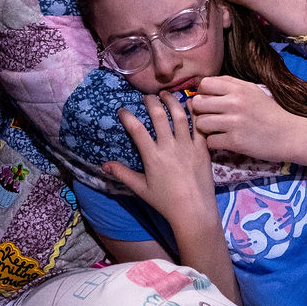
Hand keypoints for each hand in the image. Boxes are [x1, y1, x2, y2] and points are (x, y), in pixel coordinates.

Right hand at [105, 92, 214, 226]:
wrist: (194, 211)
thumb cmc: (165, 202)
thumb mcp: (141, 189)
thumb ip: (123, 174)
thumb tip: (104, 165)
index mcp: (152, 156)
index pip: (136, 128)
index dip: (127, 115)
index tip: (122, 110)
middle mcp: (169, 146)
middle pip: (158, 115)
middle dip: (150, 102)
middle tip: (147, 98)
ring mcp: (187, 146)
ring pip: (179, 115)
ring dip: (171, 101)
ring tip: (166, 95)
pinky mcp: (202, 148)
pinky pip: (198, 125)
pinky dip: (194, 112)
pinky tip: (190, 104)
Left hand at [187, 75, 304, 162]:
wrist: (289, 135)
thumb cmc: (269, 113)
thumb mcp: (252, 91)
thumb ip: (230, 84)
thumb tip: (205, 84)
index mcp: (239, 88)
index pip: (205, 84)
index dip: (203, 93)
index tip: (209, 102)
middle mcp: (235, 103)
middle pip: (198, 103)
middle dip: (200, 112)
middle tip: (210, 117)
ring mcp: (234, 123)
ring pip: (200, 123)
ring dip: (205, 129)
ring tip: (216, 130)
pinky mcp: (235, 141)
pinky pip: (210, 141)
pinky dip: (214, 143)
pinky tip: (223, 140)